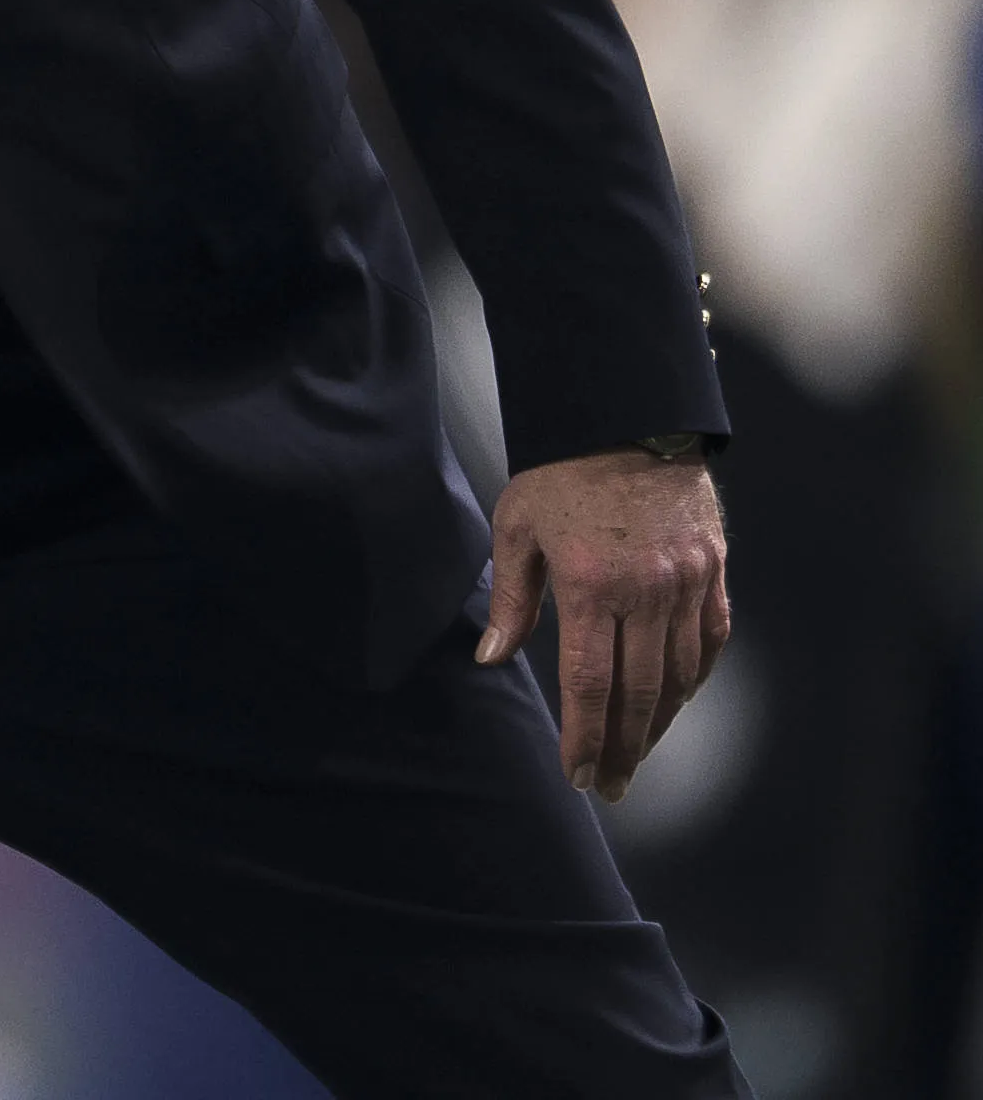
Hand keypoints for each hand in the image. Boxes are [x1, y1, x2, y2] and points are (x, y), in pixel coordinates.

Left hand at [477, 446, 729, 800]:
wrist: (630, 420)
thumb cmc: (561, 473)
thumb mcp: (517, 527)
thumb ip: (511, 599)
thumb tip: (491, 658)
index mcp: (592, 584)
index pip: (590, 683)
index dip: (584, 736)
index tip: (576, 773)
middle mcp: (647, 593)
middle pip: (639, 693)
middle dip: (621, 748)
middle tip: (606, 786)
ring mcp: (688, 585)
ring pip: (680, 677)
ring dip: (658, 724)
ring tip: (634, 758)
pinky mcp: (714, 573)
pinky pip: (709, 643)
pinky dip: (693, 680)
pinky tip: (674, 704)